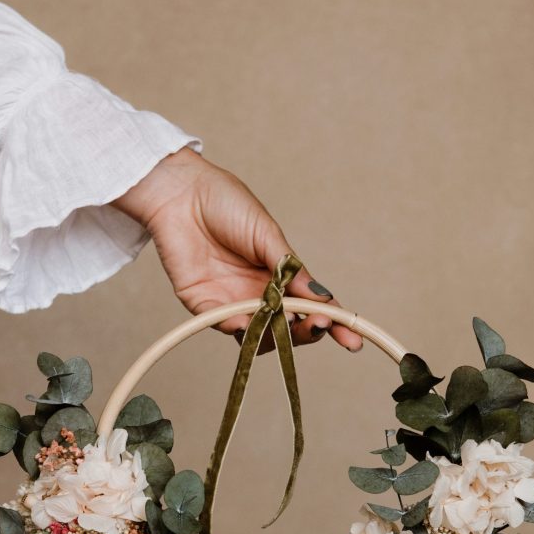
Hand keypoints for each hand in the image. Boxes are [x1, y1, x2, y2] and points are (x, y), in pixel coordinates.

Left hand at [112, 148, 362, 351]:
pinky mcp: (204, 305)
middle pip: (288, 328)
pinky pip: (224, 326)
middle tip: (318, 325)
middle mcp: (258, 295)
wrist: (182, 193)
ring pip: (259, 337)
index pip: (310, 306)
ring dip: (276, 335)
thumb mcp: (267, 235)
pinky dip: (238, 329)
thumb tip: (322, 297)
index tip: (352, 339)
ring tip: (286, 322)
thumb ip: (291, 269)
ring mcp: (231, 303)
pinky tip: (246, 323)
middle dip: (307, 331)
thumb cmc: (227, 205)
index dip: (332, 323)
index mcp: (279, 276)